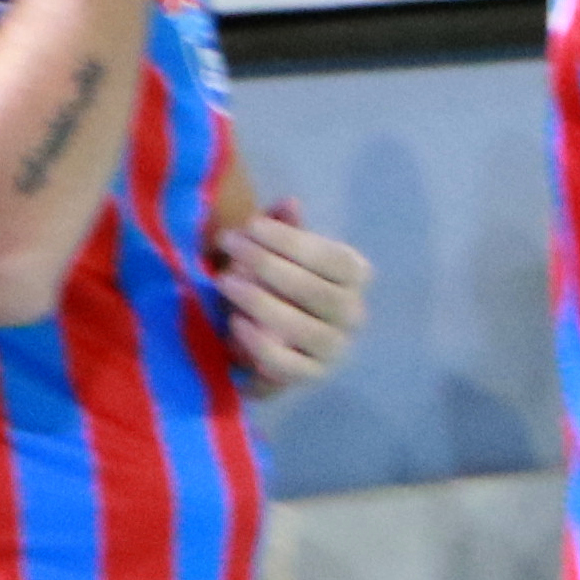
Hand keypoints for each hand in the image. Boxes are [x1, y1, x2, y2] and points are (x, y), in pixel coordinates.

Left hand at [215, 197, 368, 393]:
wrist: (264, 334)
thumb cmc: (272, 281)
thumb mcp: (276, 251)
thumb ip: (282, 228)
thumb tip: (289, 203)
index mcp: (354, 276)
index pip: (334, 260)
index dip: (292, 242)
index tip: (250, 226)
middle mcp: (353, 314)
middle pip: (319, 293)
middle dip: (269, 267)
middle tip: (228, 247)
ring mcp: (335, 348)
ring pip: (305, 329)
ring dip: (261, 303)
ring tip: (224, 282)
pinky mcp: (311, 376)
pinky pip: (289, 366)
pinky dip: (260, 344)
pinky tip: (235, 322)